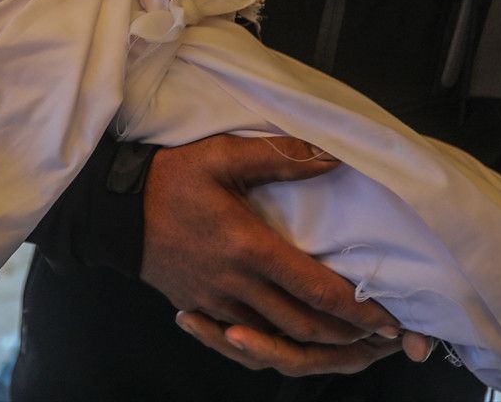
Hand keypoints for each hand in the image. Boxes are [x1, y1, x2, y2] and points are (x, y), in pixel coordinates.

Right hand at [140, 134, 433, 374]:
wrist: (111, 210)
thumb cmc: (167, 178)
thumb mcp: (222, 155)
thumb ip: (281, 156)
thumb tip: (332, 155)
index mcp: (249, 249)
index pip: (316, 289)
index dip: (357, 308)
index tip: (388, 318)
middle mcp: (236, 285)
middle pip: (303, 325)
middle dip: (347, 337)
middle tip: (380, 338)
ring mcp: (215, 302)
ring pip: (275, 340)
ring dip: (314, 345)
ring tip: (346, 343)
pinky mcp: (198, 306)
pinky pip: (242, 340)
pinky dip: (273, 345)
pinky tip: (288, 341)